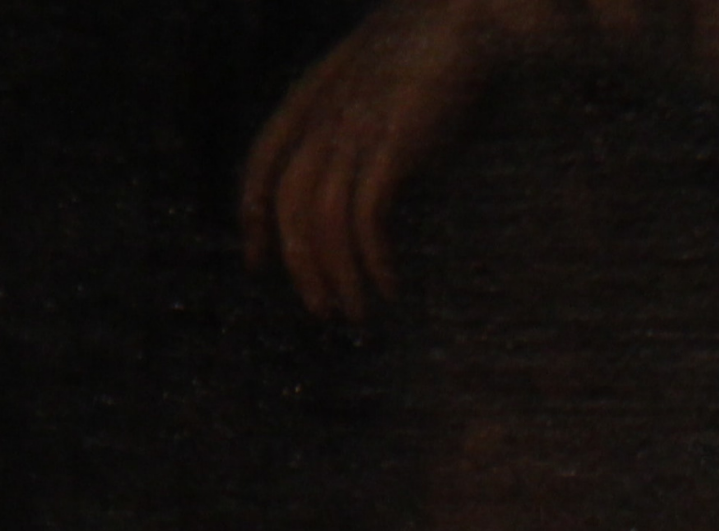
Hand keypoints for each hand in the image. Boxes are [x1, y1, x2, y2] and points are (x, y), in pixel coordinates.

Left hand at [240, 0, 532, 320]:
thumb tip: (368, 174)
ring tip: (359, 313)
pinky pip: (367, 218)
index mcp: (311, 97)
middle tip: (325, 310)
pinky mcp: (392, 145)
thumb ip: (360, 120)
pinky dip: (374, 262)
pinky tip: (390, 288)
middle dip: (302, 266)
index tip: (256, 261)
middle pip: (289, 204)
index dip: (253, 217)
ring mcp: (356, 130)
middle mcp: (324, 116)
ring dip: (338, 277)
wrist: (465, 13)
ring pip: (323, 220)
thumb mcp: (380, 83)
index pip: (262, 164)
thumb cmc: (436, 50)